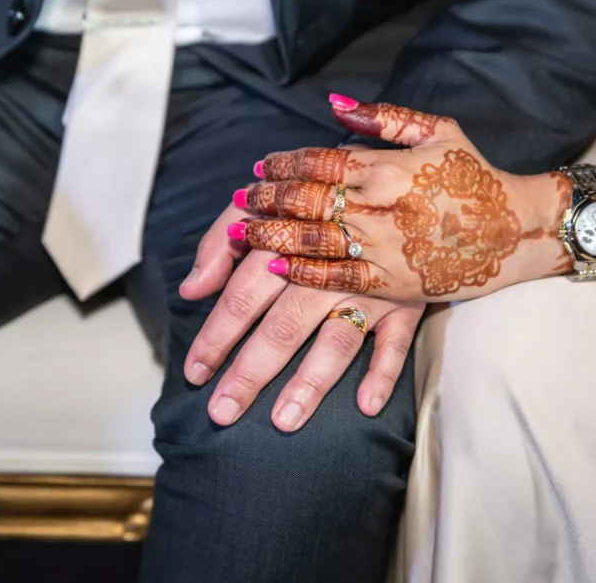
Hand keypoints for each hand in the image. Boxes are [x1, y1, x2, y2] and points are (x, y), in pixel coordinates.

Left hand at [180, 190, 425, 431]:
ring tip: (283, 421)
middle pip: (285, 325)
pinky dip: (385, 372)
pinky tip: (366, 406)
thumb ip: (221, 240)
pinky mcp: (405, 299)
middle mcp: (327, 267)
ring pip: (337, 339)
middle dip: (251, 371)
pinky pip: (397, 340)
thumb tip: (190, 290)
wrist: (397, 175)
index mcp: (288, 240)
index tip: (194, 372)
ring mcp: (370, 286)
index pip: (244, 294)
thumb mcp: (265, 199)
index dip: (217, 334)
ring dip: (311, 381)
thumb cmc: (316, 193)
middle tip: (223, 412)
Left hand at [234, 95, 574, 301]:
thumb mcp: (438, 131)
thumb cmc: (477, 176)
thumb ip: (385, 117)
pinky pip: (337, 278)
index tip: (262, 168)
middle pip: (306, 200)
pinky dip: (304, 271)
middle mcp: (378, 205)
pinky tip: (278, 265)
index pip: (319, 161)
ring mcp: (383, 246)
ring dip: (272, 234)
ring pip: (312, 239)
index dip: (283, 164)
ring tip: (245, 232)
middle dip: (267, 200)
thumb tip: (336, 103)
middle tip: (244, 200)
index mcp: (387, 166)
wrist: (515, 229)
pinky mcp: (392, 282)